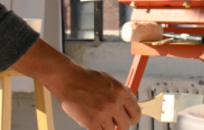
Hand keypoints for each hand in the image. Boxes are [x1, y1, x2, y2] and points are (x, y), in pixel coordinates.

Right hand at [11, 39, 140, 129]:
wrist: (67, 79)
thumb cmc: (86, 79)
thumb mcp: (109, 80)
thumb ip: (123, 92)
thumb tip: (133, 103)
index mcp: (120, 91)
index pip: (136, 113)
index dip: (132, 119)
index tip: (128, 120)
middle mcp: (114, 103)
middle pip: (126, 125)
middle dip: (119, 125)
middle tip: (111, 121)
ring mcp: (102, 113)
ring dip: (105, 126)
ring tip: (97, 116)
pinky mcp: (90, 122)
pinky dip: (96, 129)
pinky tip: (92, 121)